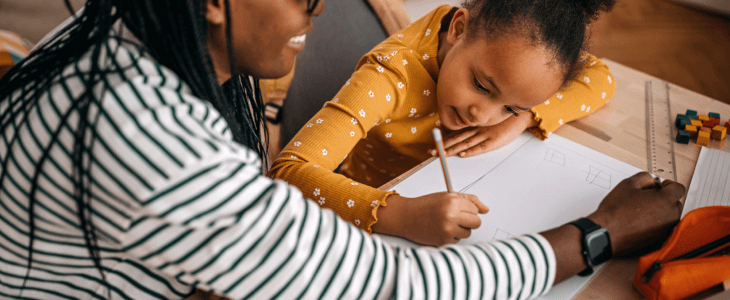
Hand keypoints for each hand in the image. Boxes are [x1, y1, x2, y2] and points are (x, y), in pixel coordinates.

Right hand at [373, 193, 488, 245]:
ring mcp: (447, 231)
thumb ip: (469, 200)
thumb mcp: (447, 196)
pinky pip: (457, 240)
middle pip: (476, 223)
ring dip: (460, 229)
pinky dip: (451, 236)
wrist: (406, 217)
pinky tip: (440, 230)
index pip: (476, 210)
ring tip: (446, 223)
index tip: (458, 208)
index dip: (468, 209)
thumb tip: (486, 210)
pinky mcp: (443, 242)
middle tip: (456, 217)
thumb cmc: (426, 205)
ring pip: (468, 233)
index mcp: (452, 202)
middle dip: (469, 220)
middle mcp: (450, 216)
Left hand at [440, 111, 537, 157]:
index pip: (455, 135)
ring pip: (466, 143)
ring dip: (453, 150)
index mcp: (474, 126)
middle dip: (443, 147)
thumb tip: (464, 138)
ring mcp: (485, 135)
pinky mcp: (495, 140)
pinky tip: (463, 154)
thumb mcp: (487, 122)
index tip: (432, 147)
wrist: (520, 115)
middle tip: (431, 153)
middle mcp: (477, 130)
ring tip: (442, 155)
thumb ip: (476, 127)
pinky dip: (471, 151)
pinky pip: (481, 147)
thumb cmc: (504, 119)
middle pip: (457, 139)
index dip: (443, 141)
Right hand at [588, 172, 685, 255]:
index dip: (668, 185)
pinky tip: (641, 222)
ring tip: (642, 211)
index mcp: (666, 200)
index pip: (678, 188)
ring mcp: (666, 230)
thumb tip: (652, 181)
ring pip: (669, 216)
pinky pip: (663, 228)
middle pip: (675, 203)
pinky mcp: (660, 240)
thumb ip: (645, 177)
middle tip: (647, 198)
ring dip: (661, 211)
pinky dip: (656, 224)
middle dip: (664, 198)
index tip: (659, 186)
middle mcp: (671, 216)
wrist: (607, 233)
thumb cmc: (616, 211)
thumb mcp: (627, 184)